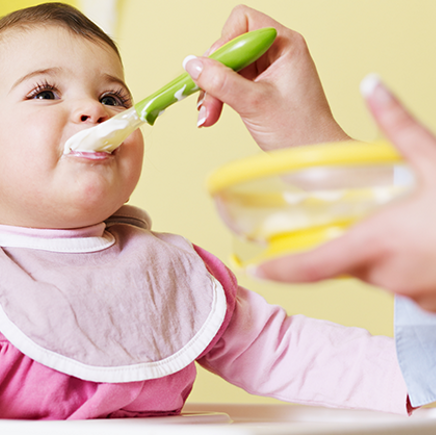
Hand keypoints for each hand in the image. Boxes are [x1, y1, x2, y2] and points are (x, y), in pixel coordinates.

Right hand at [183, 4, 349, 149]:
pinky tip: (213, 115)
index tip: (214, 70)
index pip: (243, 22)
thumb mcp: (253, 103)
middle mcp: (277, 52)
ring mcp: (268, 70)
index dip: (224, 43)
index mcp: (284, 45)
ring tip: (208, 115)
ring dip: (213, 90)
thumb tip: (192, 64)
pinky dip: (219, 98)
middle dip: (214, 74)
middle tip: (207, 102)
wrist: (313, 156)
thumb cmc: (299, 130)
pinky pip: (231, 83)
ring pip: (227, 67)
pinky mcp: (261, 87)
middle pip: (230, 47)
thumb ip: (221, 81)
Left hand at [256, 75, 435, 311]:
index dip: (280, 270)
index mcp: (375, 242)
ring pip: (375, 271)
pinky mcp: (430, 304)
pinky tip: (430, 244)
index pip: (311, 266)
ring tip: (415, 225)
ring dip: (382, 251)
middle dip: (352, 239)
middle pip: (345, 261)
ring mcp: (409, 294)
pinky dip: (406, 264)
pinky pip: (401, 283)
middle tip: (383, 214)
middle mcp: (385, 274)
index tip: (256, 270)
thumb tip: (372, 85)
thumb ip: (398, 126)